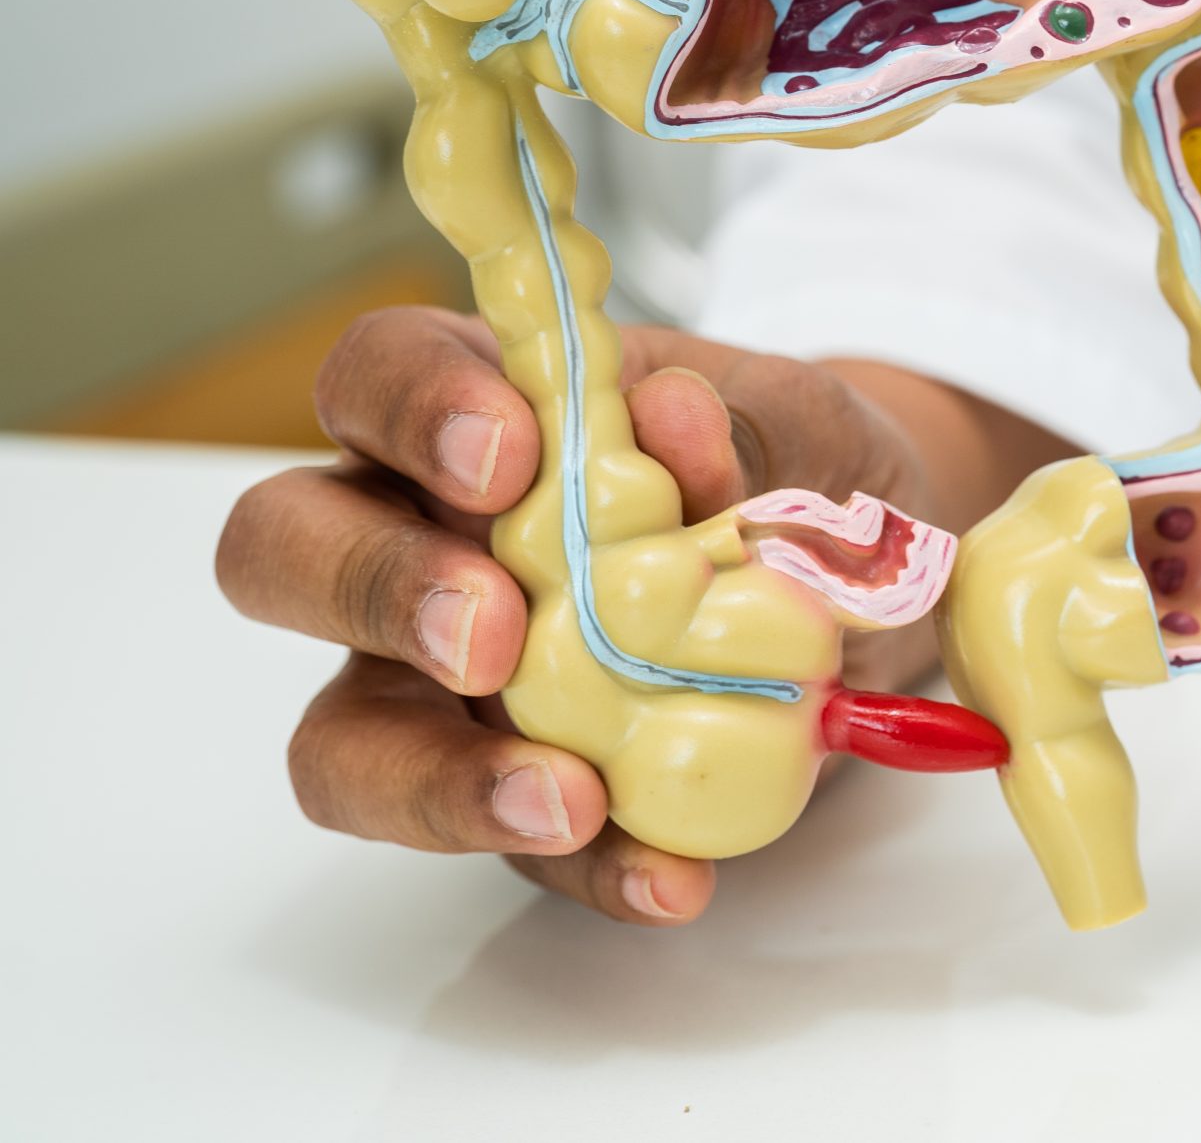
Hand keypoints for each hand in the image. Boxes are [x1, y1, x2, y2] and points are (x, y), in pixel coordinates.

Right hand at [216, 307, 1069, 922]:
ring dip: (435, 778)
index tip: (507, 455)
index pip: (375, 373)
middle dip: (375, 590)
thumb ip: (739, 426)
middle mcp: (416, 538)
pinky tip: (671, 876)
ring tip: (567, 799)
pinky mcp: (508, 788)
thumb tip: (674, 416)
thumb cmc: (790, 464)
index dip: (413, 407)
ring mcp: (436, 682)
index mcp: (472, 409)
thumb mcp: (800, 426)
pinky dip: (590, 869)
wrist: (869, 579)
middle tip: (490, 635)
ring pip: (341, 739)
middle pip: (283, 549)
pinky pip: (511, 844)